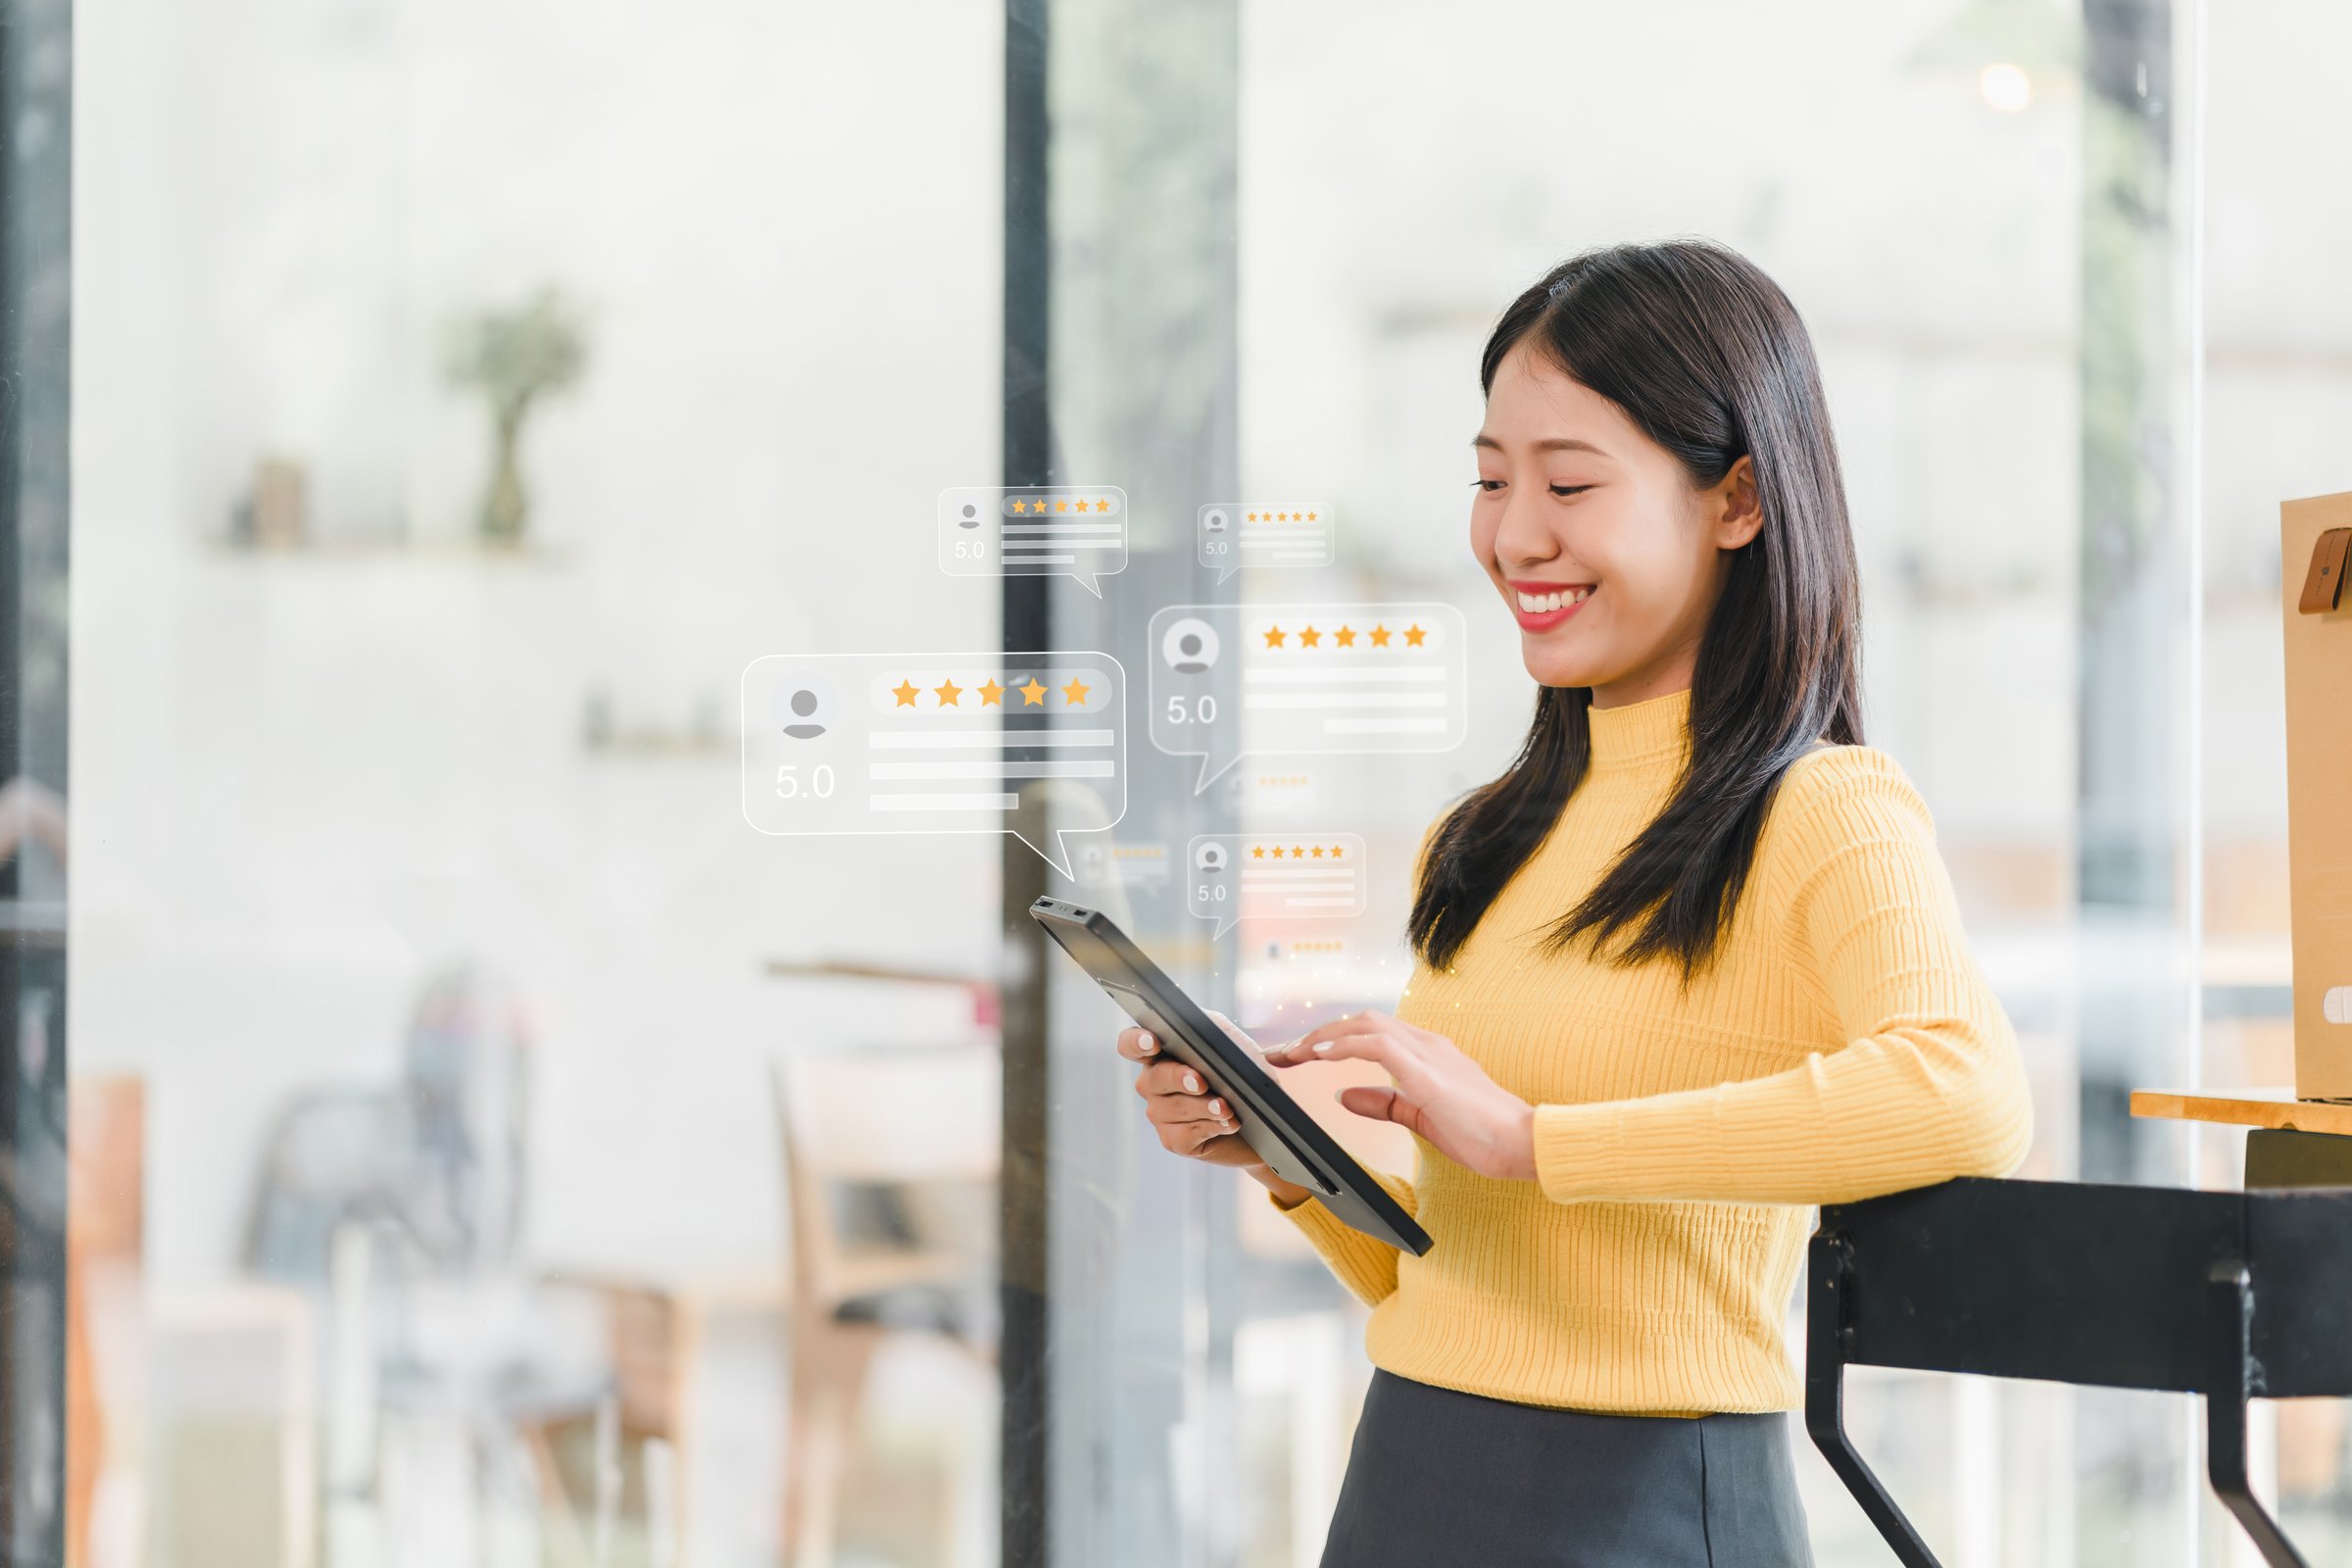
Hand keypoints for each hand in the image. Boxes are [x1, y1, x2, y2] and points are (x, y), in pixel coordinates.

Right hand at [1113, 1009, 1276, 1173]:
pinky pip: (1186, 1133)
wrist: (1261, 1118)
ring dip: (1204, 1106)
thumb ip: (1215, 1029)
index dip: (1136, 1042)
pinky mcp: (1173, 1140)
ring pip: (1174, 1107)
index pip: (1131, 1044)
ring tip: (1227, 1107)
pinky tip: (1229, 1123)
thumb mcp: (1232, 1044)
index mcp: (1160, 1054)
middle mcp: (1153, 1083)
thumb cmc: (1242, 1075)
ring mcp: (1160, 1113)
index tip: (1152, 1043)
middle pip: (1154, 1077)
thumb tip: (1206, 1030)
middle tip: (1201, 1082)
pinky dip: (1211, 1127)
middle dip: (1179, 1078)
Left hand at [1262, 1008, 1536, 1182]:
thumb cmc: (1481, 1133)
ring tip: (1291, 1052)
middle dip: (1316, 1033)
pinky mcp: (1428, 1071)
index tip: (1296, 1054)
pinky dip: (1345, 1045)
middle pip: (1359, 1021)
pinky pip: (1377, 1044)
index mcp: (1425, 1053)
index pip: (1368, 1032)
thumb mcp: (1419, 1116)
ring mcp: (1428, 1052)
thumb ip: (1383, 1102)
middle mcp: (1425, 1043)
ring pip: (1364, 1024)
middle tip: (1281, 1054)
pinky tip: (1321, 1056)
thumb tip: (1345, 1093)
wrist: (1524, 1143)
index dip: (1330, 1039)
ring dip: (1322, 1036)